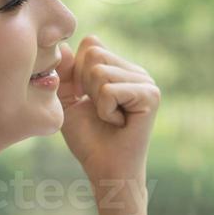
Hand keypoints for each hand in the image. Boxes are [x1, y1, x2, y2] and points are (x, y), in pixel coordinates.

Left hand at [56, 36, 159, 186]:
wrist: (107, 170)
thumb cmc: (89, 139)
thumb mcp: (68, 100)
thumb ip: (64, 72)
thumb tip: (62, 46)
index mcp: (120, 68)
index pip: (91, 44)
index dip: (77, 72)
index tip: (86, 99)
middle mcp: (136, 71)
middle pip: (94, 53)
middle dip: (85, 85)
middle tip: (100, 111)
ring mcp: (147, 81)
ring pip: (100, 72)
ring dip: (96, 102)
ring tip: (110, 118)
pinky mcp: (151, 95)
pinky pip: (110, 90)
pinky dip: (105, 111)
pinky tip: (118, 123)